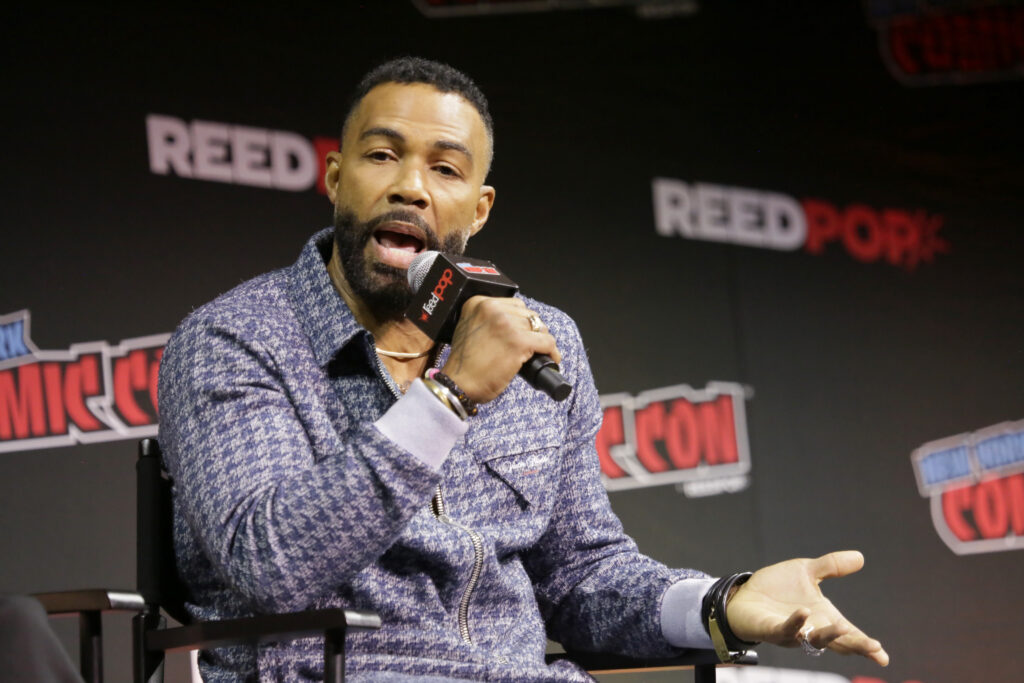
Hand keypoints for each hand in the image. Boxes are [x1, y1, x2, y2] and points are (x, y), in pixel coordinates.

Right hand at [441, 296, 560, 403]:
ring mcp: (505, 324)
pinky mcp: (518, 341)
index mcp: (477, 303)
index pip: (513, 304)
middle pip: (527, 314)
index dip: (522, 320)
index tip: (524, 332)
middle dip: (532, 330)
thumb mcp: (469, 329)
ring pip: (539, 327)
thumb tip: (515, 323)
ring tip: (541, 353)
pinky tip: (551, 359)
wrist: (458, 384)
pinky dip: (552, 352)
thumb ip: (487, 321)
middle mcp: (491, 308)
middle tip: (532, 345)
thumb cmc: (464, 364)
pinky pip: (546, 342)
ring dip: (542, 341)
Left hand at [726, 550, 888, 665]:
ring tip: (843, 627)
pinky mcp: (771, 629)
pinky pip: (785, 629)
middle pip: (837, 642)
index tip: (882, 656)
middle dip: (855, 644)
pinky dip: (795, 623)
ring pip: (813, 639)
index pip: (848, 634)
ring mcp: (792, 632)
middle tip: (873, 648)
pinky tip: (804, 613)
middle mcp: (811, 629)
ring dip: (828, 635)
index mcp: (823, 617)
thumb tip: (860, 557)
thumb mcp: (806, 571)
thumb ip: (831, 566)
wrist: (745, 593)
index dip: (865, 645)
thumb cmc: (777, 588)